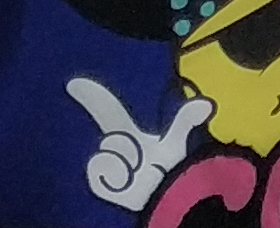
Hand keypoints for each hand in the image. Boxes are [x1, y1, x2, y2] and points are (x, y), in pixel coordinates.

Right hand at [67, 77, 208, 209]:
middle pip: (111, 136)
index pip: (108, 109)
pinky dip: (113, 176)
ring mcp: (104, 162)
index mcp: (126, 132)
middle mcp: (113, 144)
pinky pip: (99, 167)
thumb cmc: (167, 171)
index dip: (93, 95)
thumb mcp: (174, 142)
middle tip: (141, 161)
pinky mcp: (97, 180)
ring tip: (135, 173)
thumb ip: (185, 120)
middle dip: (126, 147)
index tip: (73, 82)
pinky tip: (122, 182)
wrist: (161, 197)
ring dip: (126, 163)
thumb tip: (205, 103)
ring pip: (107, 151)